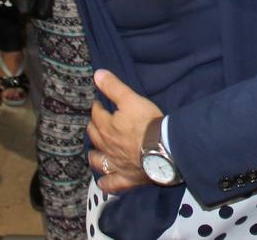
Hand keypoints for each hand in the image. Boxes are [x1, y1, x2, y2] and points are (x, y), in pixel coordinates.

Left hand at [87, 69, 161, 194]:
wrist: (162, 148)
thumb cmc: (147, 122)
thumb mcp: (131, 99)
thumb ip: (114, 87)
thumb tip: (97, 74)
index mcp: (107, 126)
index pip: (97, 114)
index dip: (97, 107)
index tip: (99, 103)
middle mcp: (107, 146)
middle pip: (94, 136)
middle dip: (93, 127)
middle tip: (97, 122)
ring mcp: (115, 164)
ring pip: (98, 160)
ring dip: (95, 155)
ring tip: (94, 152)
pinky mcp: (126, 178)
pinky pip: (112, 183)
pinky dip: (106, 183)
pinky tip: (103, 182)